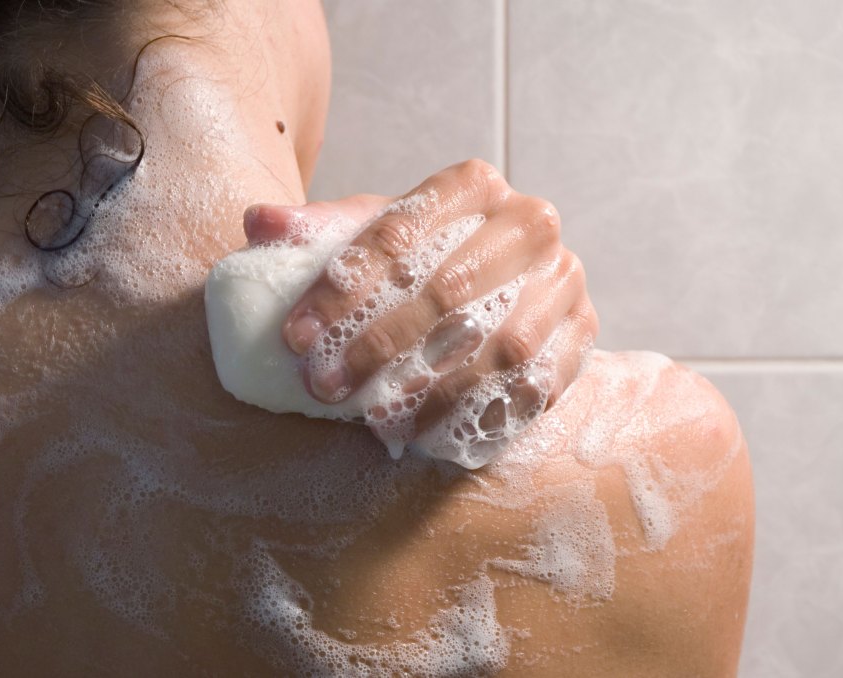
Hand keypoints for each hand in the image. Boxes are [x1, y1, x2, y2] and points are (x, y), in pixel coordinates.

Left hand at [245, 159, 597, 452]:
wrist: (504, 281)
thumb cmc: (424, 259)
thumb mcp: (373, 236)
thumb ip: (320, 231)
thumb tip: (259, 223)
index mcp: (473, 185)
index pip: (401, 234)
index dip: (343, 289)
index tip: (297, 336)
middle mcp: (529, 223)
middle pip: (448, 289)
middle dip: (378, 343)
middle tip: (324, 384)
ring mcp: (564, 279)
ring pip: (495, 342)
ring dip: (428, 387)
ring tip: (372, 416)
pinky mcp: (583, 332)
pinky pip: (536, 382)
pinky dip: (480, 411)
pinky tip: (428, 432)